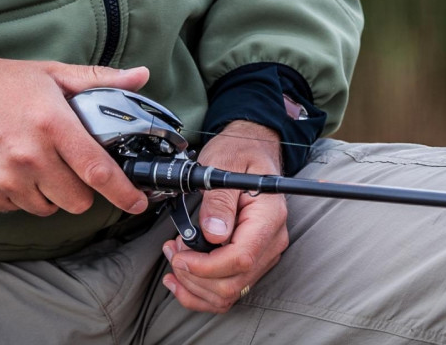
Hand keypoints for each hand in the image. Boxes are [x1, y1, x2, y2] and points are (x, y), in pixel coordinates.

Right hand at [0, 56, 150, 215]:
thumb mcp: (51, 73)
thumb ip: (98, 80)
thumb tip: (140, 76)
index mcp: (52, 125)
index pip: (98, 170)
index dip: (123, 192)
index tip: (138, 202)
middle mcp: (29, 156)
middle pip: (78, 200)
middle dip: (82, 189)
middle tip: (70, 166)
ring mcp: (4, 179)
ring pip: (49, 207)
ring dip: (51, 193)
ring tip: (36, 162)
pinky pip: (18, 208)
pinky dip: (22, 195)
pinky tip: (11, 169)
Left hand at [161, 120, 288, 312]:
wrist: (252, 152)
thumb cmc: (239, 154)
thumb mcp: (224, 165)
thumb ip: (219, 201)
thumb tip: (214, 233)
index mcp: (269, 217)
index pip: (241, 258)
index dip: (205, 266)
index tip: (180, 256)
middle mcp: (272, 240)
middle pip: (233, 282)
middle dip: (194, 275)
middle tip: (173, 250)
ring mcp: (264, 253)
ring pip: (228, 293)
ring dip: (194, 285)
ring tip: (176, 258)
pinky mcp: (252, 260)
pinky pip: (229, 290)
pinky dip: (201, 292)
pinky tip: (181, 279)